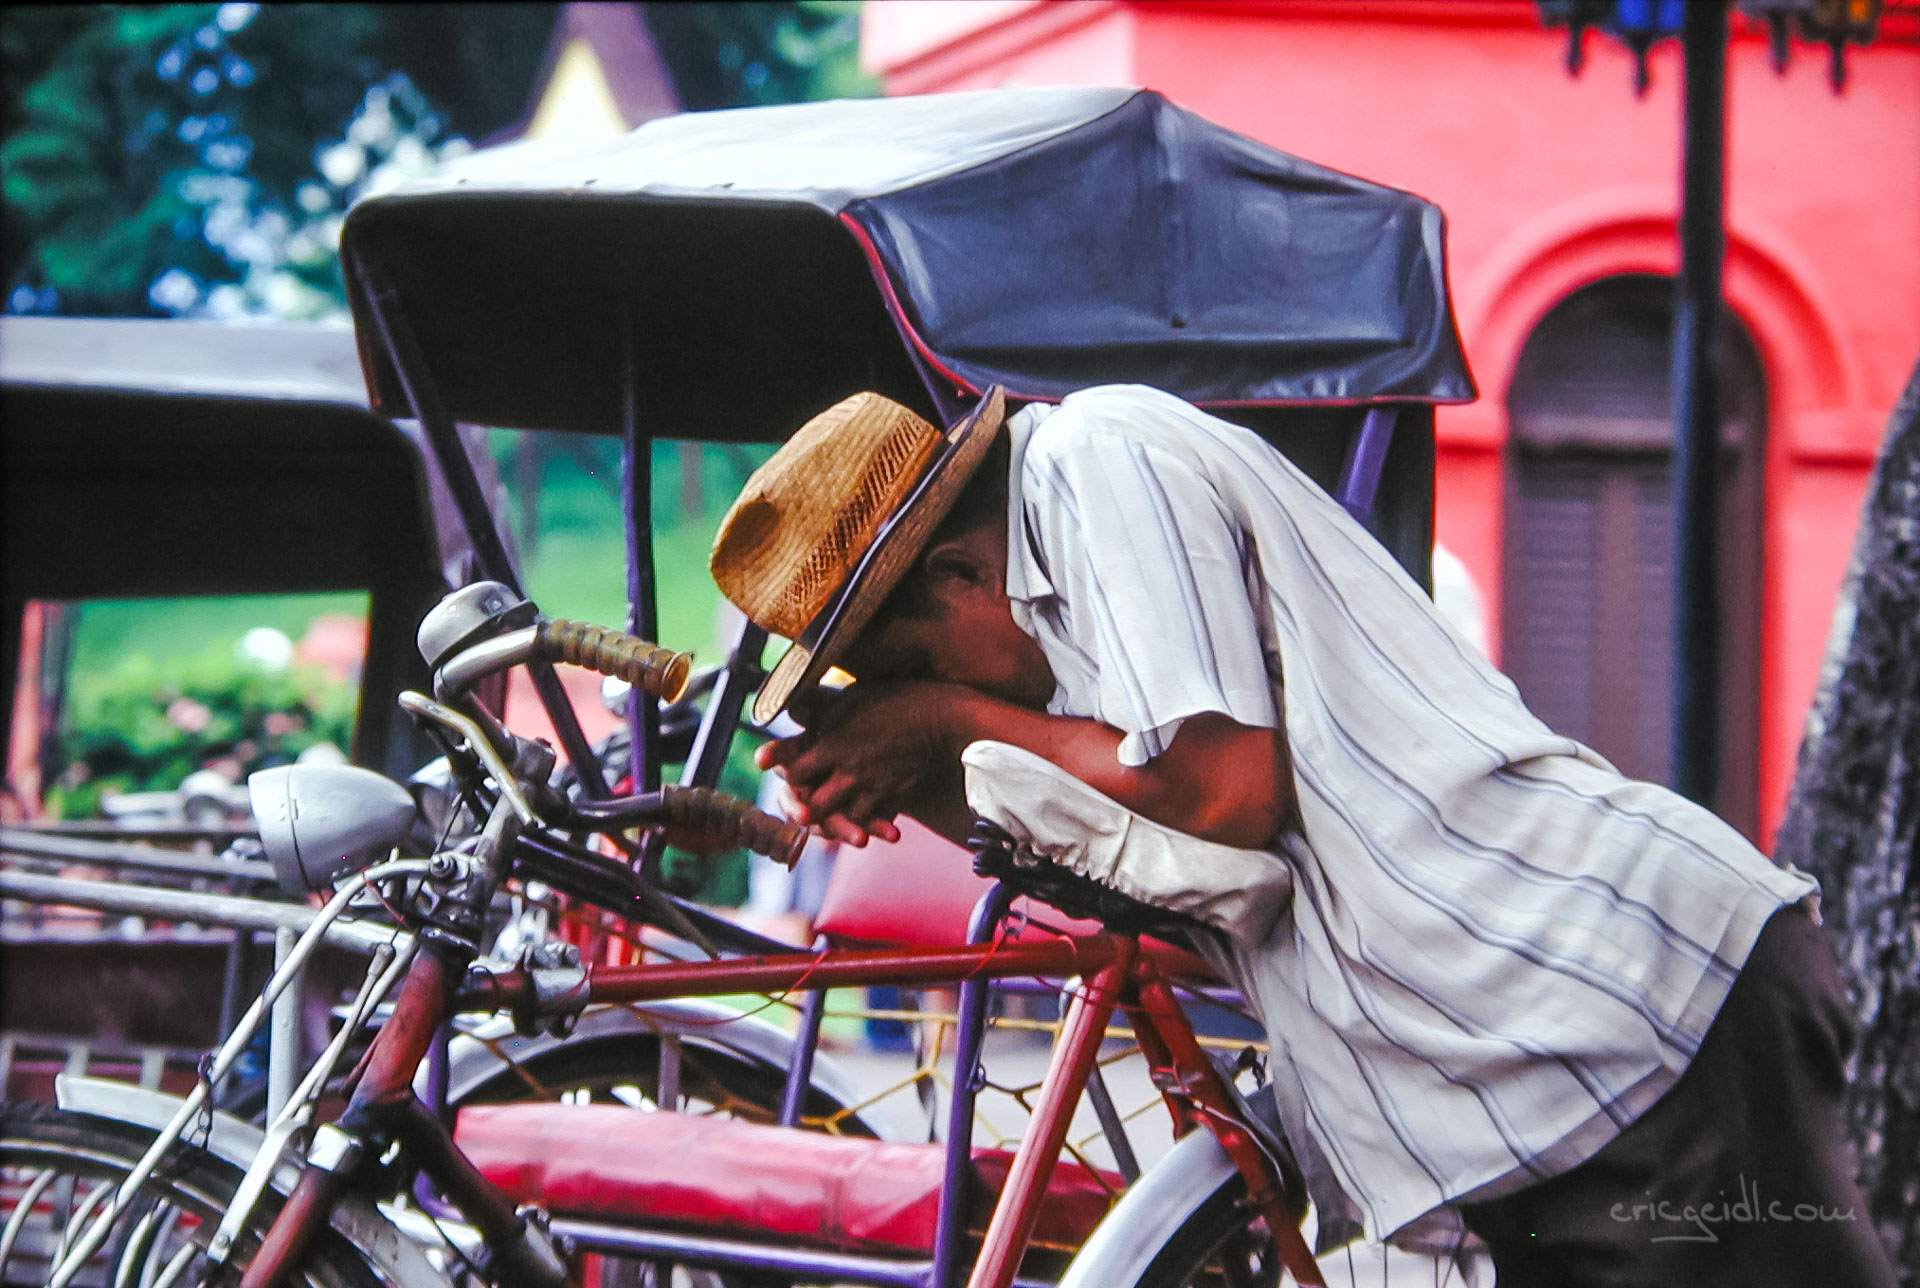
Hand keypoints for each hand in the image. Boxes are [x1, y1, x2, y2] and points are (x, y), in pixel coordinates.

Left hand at [755, 681, 971, 846]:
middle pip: (813, 806)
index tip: (780, 768)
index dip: (785, 772)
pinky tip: (862, 819)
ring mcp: (872, 790)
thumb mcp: (852, 697)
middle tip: (800, 800)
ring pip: (841, 820)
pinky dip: (865, 824)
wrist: (942, 720)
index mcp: (833, 746)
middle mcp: (849, 773)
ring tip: (828, 814)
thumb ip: (819, 708)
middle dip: (803, 806)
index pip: (795, 772)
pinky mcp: (893, 799)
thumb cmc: (897, 700)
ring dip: (833, 820)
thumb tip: (791, 708)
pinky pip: (873, 822)